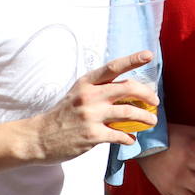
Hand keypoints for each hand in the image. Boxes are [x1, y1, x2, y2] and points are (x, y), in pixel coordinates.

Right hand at [27, 52, 158, 161]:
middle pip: (127, 88)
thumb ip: (100, 90)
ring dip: (145, 118)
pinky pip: (120, 135)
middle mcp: (89, 96)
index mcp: (86, 83)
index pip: (112, 67)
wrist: (38, 137)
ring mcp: (91, 116)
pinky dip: (129, 138)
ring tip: (151, 121)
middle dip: (147, 94)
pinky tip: (131, 139)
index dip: (132, 59)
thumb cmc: (63, 115)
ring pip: (129, 113)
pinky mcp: (92, 135)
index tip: (148, 55)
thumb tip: (129, 90)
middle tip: (155, 101)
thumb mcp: (78, 94)